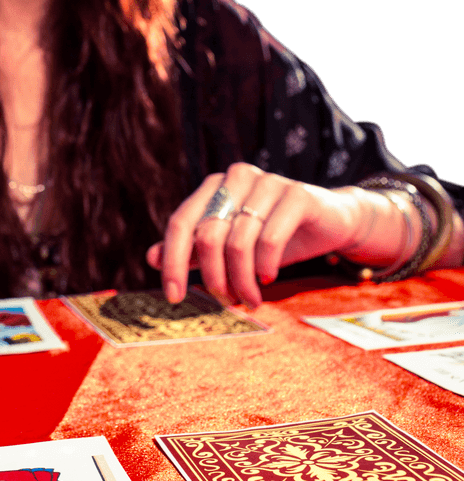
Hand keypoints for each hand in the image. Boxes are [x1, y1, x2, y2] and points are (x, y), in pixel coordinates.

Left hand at [147, 163, 366, 308]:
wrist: (330, 222)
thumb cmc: (273, 235)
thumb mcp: (229, 246)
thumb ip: (192, 250)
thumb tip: (150, 257)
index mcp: (213, 187)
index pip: (180, 224)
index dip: (172, 262)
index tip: (173, 297)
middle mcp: (236, 178)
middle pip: (208, 237)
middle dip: (215, 279)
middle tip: (228, 303)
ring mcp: (268, 182)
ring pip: (238, 242)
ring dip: (242, 281)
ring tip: (251, 300)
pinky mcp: (297, 194)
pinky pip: (270, 237)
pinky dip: (265, 266)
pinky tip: (268, 278)